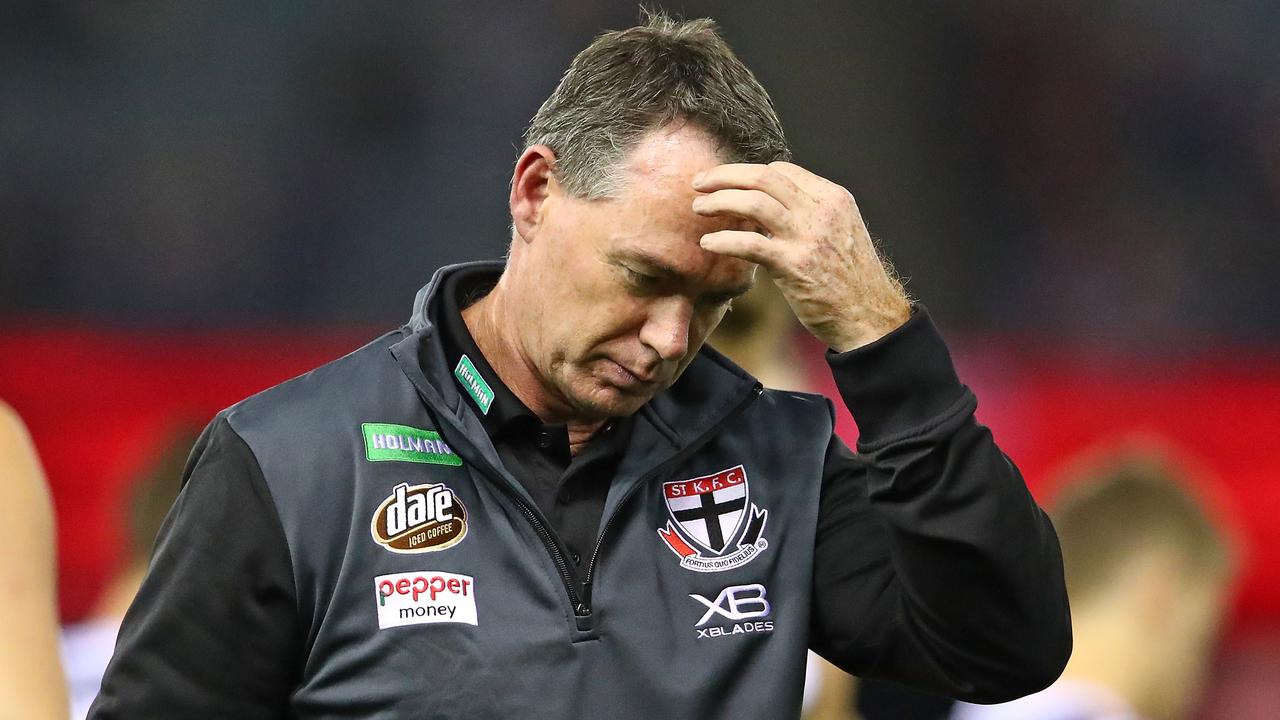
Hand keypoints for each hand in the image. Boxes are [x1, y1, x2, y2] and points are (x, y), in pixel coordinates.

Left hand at [692, 161, 910, 351]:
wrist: (870, 317)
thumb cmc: (851, 281)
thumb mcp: (839, 234)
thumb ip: (809, 216)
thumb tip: (769, 207)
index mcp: (833, 198)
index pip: (783, 171)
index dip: (749, 174)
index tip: (728, 183)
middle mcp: (821, 211)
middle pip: (763, 177)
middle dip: (725, 176)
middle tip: (699, 183)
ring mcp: (808, 237)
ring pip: (754, 203)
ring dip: (719, 202)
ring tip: (698, 208)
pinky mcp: (794, 265)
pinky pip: (750, 243)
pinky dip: (723, 240)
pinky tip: (707, 243)